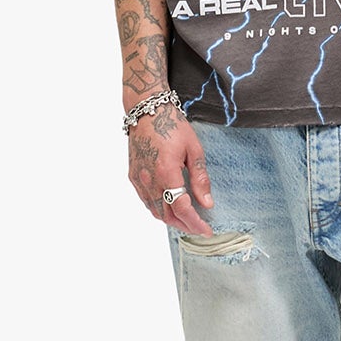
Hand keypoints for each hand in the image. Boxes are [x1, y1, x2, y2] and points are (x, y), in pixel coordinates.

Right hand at [127, 103, 215, 233]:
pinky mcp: (133, 176)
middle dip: (184, 225)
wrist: (146, 110)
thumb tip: (207, 203)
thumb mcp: (194, 149)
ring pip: (154, 211)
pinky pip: (146, 200)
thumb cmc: (171, 125)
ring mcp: (138, 179)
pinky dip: (158, 209)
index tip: (206, 230)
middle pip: (166, 215)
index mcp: (166, 172)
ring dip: (170, 219)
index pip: (181, 208)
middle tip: (199, 227)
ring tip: (187, 220)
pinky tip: (169, 207)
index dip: (195, 223)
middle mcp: (149, 179)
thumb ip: (200, 179)